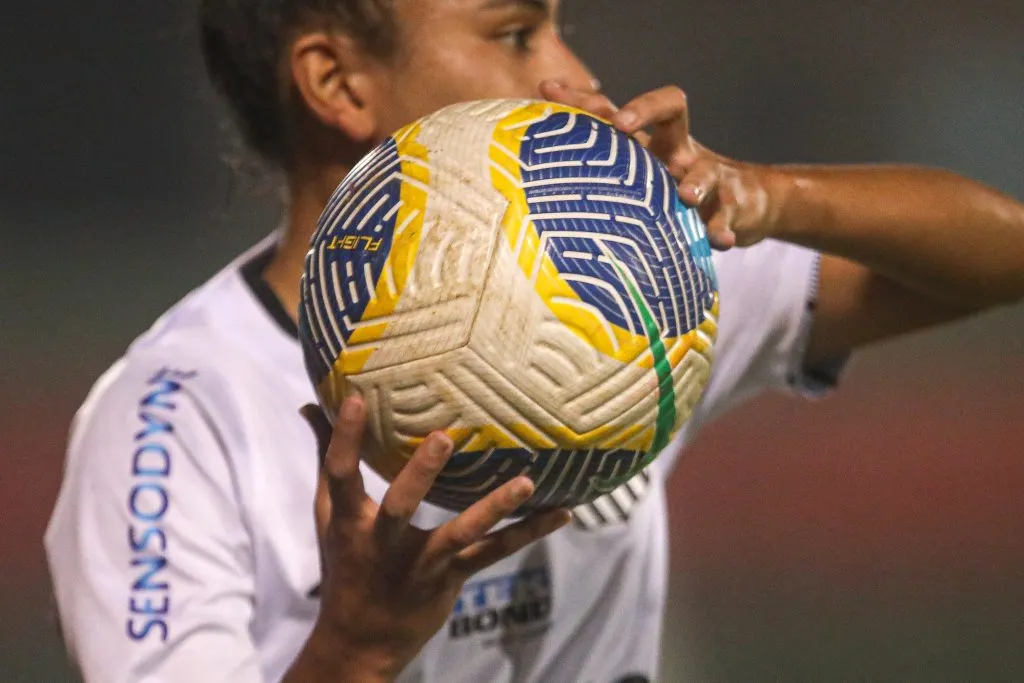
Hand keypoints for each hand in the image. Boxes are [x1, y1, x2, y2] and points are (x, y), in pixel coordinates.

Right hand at [295, 396, 571, 680]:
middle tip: (443, 437)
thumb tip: (312, 404)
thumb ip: (325, 459)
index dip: (345, 436)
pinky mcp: (451, 577)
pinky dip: (529, 532)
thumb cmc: (345, 564)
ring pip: (461, 532)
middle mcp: (384, 542)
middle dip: (420, 474)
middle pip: (401, 504)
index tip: (356, 396)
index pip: (341, 474)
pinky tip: (562, 513)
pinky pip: (495, 552)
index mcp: (350, 521)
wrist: (359, 641)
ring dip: (495, 507)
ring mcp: (421, 562)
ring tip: (526, 481)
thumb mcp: (329, 516)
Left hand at [540, 81, 782, 250]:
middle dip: (644, 110)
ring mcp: (708, 175)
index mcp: (649, 143)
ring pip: (702, 170)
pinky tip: (719, 239)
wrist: (745, 204)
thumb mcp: (638, 181)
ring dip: (695, 181)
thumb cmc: (672, 194)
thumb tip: (531, 189)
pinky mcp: (732, 205)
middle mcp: (678, 149)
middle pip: (669, 108)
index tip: (548, 91)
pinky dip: (722, 227)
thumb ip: (598, 180)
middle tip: (620, 124)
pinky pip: (727, 214)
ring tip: (685, 195)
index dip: (583, 97)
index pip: (614, 107)